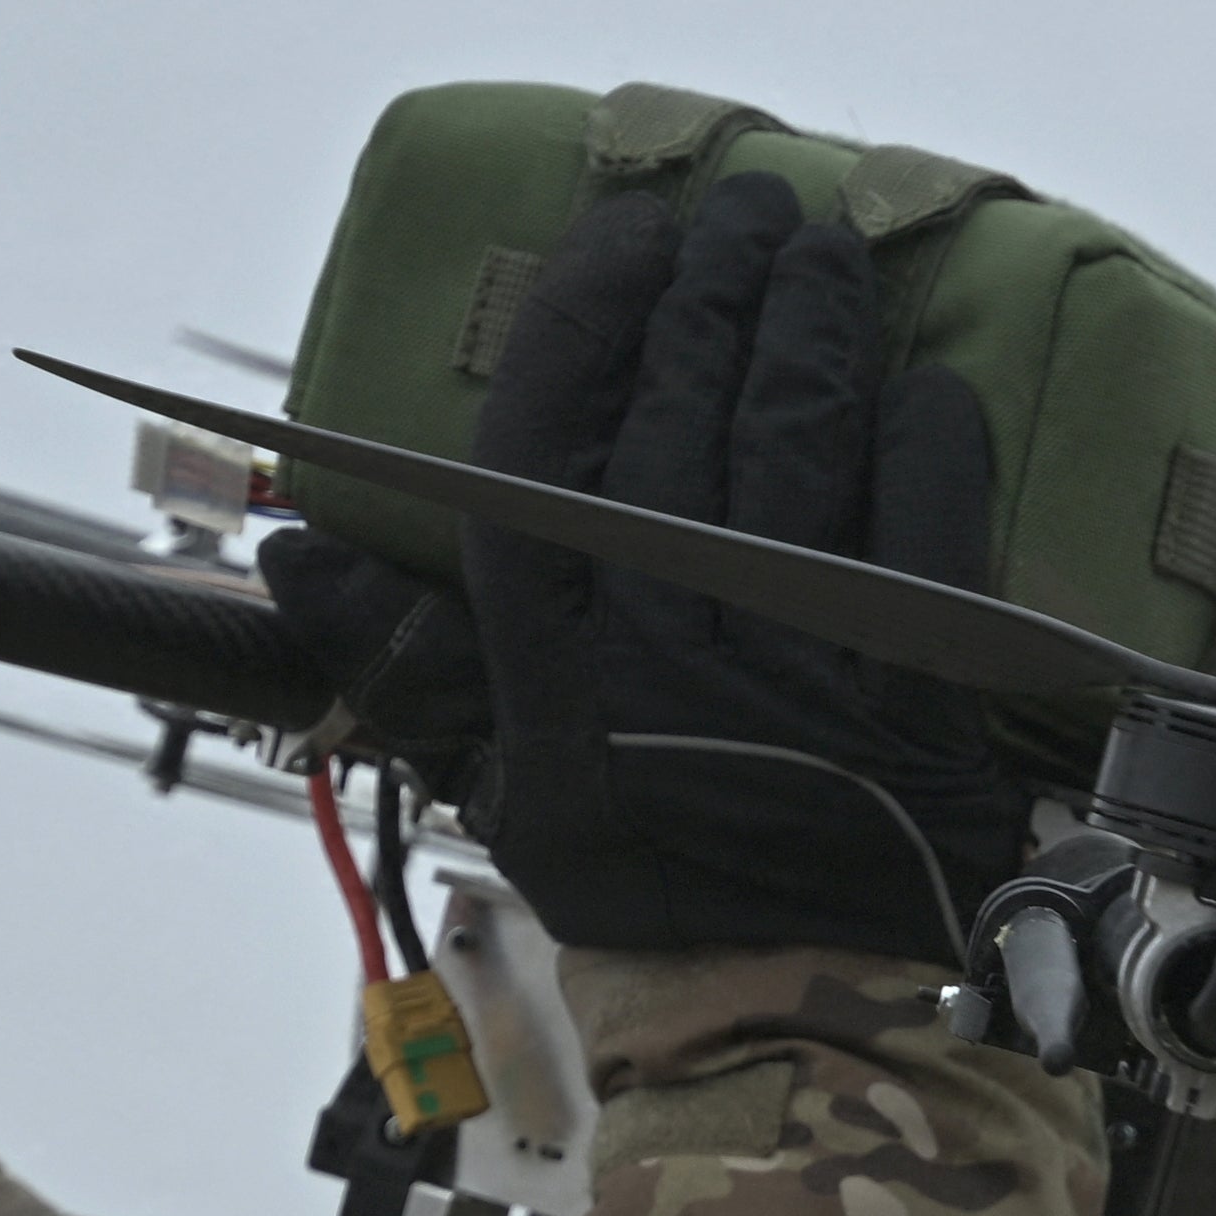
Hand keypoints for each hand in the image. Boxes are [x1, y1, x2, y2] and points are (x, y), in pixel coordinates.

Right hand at [454, 174, 1022, 960]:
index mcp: (555, 656)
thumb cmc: (640, 874)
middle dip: (716, 285)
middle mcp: (668, 640)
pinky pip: (923, 525)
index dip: (583, 320)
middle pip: (685, 409)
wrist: (784, 1008)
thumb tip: (291, 555)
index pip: (542, 445)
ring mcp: (798, 657)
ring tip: (824, 249)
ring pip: (803, 439)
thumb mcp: (498, 780)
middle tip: (744, 208)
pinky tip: (921, 380)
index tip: (617, 238)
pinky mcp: (916, 684)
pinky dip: (924, 442)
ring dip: (816, 323)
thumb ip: (398, 661)